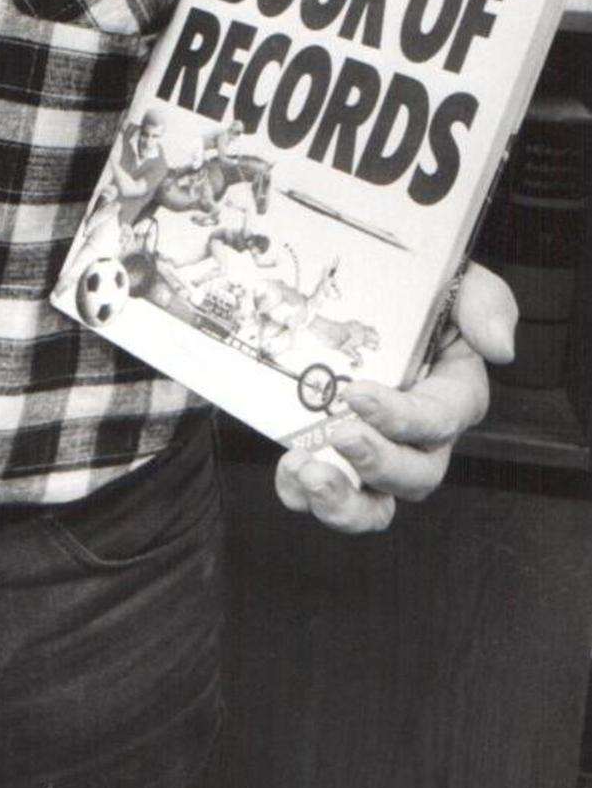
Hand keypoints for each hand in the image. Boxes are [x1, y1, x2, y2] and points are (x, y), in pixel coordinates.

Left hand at [273, 261, 517, 534]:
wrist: (366, 285)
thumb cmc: (421, 289)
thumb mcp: (460, 282)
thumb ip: (484, 304)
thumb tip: (499, 347)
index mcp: (453, 394)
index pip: (438, 420)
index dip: (401, 418)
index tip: (357, 395)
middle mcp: (420, 436)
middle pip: (415, 476)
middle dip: (377, 463)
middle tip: (339, 435)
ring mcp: (378, 451)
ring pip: (375, 505)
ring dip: (343, 502)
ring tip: (307, 474)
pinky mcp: (336, 456)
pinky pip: (329, 494)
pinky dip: (304, 494)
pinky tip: (289, 472)